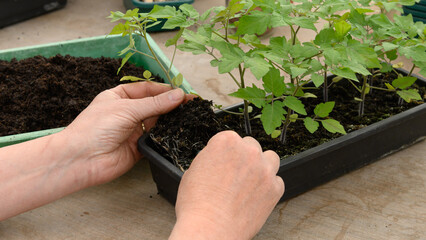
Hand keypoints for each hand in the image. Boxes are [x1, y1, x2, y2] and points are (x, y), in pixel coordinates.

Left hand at [0, 81, 189, 219]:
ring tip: (190, 116)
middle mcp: (127, 112)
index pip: (147, 89)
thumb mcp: (127, 109)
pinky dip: (166, 136)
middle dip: (171, 104)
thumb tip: (179, 95)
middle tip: (192, 104)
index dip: (165, 90)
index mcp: (120, 97)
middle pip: (154, 105)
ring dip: (171, 119)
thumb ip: (155, 103)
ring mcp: (133, 130)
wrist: (81, 160)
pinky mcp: (138, 147)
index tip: (183, 92)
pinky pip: (155, 139)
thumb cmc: (96, 128)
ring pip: (157, 122)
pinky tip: (179, 132)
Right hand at [170, 131, 284, 239]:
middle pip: (251, 146)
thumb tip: (216, 161)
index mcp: (226, 141)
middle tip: (234, 174)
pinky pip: (277, 181)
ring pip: (270, 158)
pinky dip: (269, 187)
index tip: (222, 163)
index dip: (224, 153)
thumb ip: (209, 160)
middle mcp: (248, 151)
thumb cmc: (197, 205)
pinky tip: (256, 196)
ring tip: (251, 180)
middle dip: (244, 158)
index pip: (230, 139)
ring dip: (262, 166)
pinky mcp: (275, 188)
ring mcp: (264, 169)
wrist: (209, 230)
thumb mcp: (192, 172)